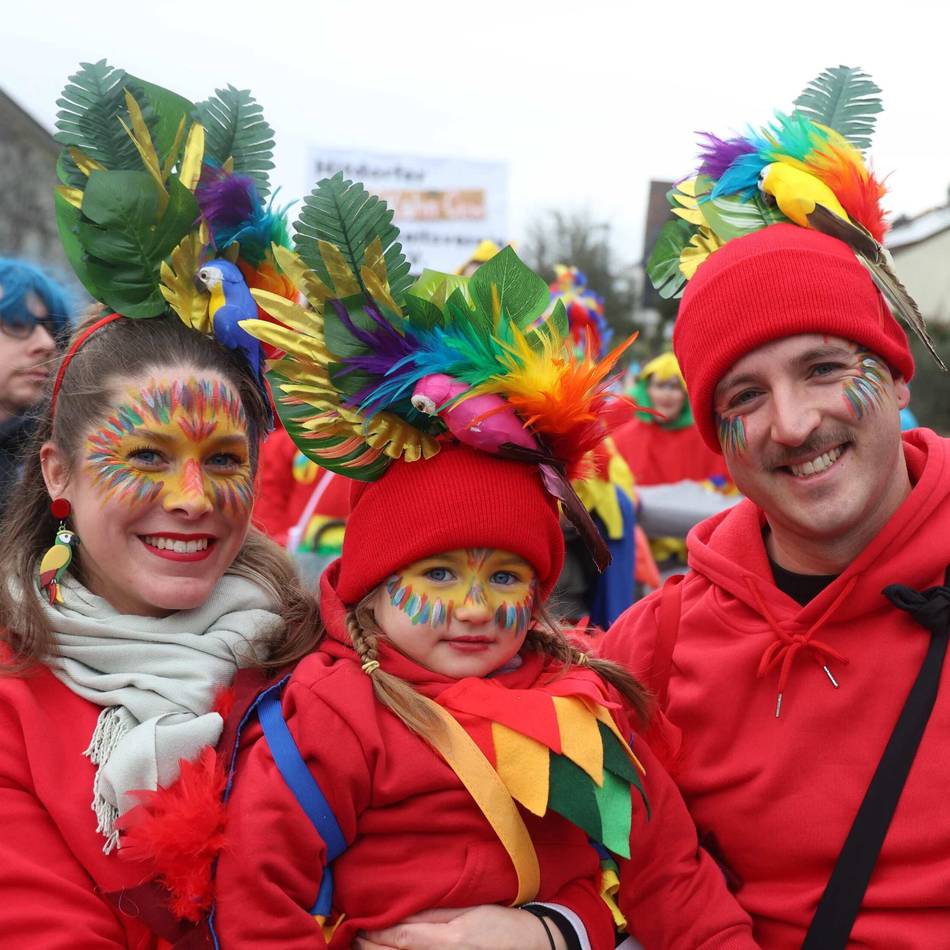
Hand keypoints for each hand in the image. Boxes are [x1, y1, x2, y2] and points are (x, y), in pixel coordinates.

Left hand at [354, 905, 565, 949]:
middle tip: (351, 937)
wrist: (530, 947)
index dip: (375, 931)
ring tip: (361, 947)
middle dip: (370, 948)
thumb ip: (433, 911)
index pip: (399, 936)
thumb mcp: (469, 909)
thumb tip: (401, 908)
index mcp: (447, 941)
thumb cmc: (500, 924)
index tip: (357, 922)